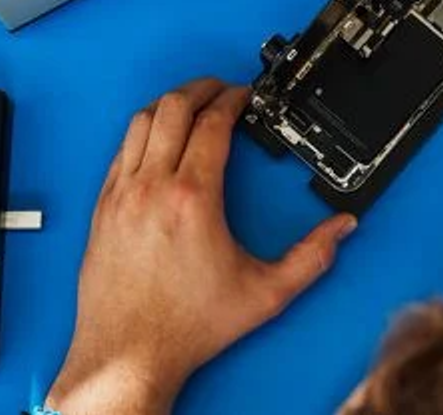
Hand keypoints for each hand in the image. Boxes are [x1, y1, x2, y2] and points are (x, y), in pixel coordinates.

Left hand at [47, 78, 357, 414]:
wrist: (128, 354)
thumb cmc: (186, 327)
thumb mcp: (265, 293)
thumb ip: (311, 258)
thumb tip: (340, 230)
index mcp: (193, 198)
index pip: (212, 124)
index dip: (232, 100)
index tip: (244, 97)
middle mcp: (152, 188)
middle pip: (172, 108)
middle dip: (200, 89)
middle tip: (220, 89)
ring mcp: (121, 196)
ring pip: (139, 123)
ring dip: (167, 104)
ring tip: (188, 104)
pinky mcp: (102, 209)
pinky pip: (119, 152)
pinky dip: (140, 133)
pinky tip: (155, 141)